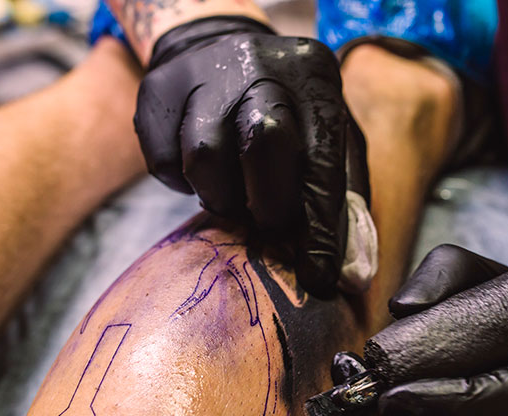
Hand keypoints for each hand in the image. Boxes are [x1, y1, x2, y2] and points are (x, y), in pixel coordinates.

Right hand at [135, 17, 368, 295]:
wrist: (216, 45)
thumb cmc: (288, 112)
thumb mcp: (328, 138)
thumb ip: (344, 204)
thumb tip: (351, 277)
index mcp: (314, 75)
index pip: (322, 161)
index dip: (321, 228)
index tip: (318, 276)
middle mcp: (259, 63)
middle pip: (263, 144)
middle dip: (270, 205)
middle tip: (270, 226)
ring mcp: (201, 73)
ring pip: (205, 157)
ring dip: (222, 198)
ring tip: (234, 196)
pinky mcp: (156, 91)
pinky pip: (165, 161)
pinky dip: (183, 184)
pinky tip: (203, 173)